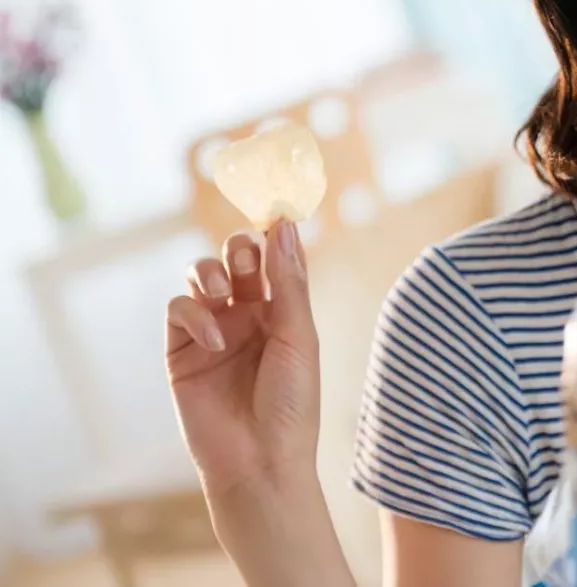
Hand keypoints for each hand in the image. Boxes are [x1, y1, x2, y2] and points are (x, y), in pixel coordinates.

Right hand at [164, 222, 319, 500]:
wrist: (260, 461)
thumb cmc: (292, 403)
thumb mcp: (299, 337)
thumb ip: (289, 282)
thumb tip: (285, 226)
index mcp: (284, 310)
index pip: (275, 258)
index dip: (273, 234)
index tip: (276, 212)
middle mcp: (249, 315)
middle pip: (236, 258)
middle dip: (239, 248)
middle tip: (246, 258)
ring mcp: (214, 330)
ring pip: (201, 275)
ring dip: (211, 272)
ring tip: (226, 293)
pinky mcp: (181, 350)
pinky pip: (179, 309)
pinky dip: (193, 312)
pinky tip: (214, 337)